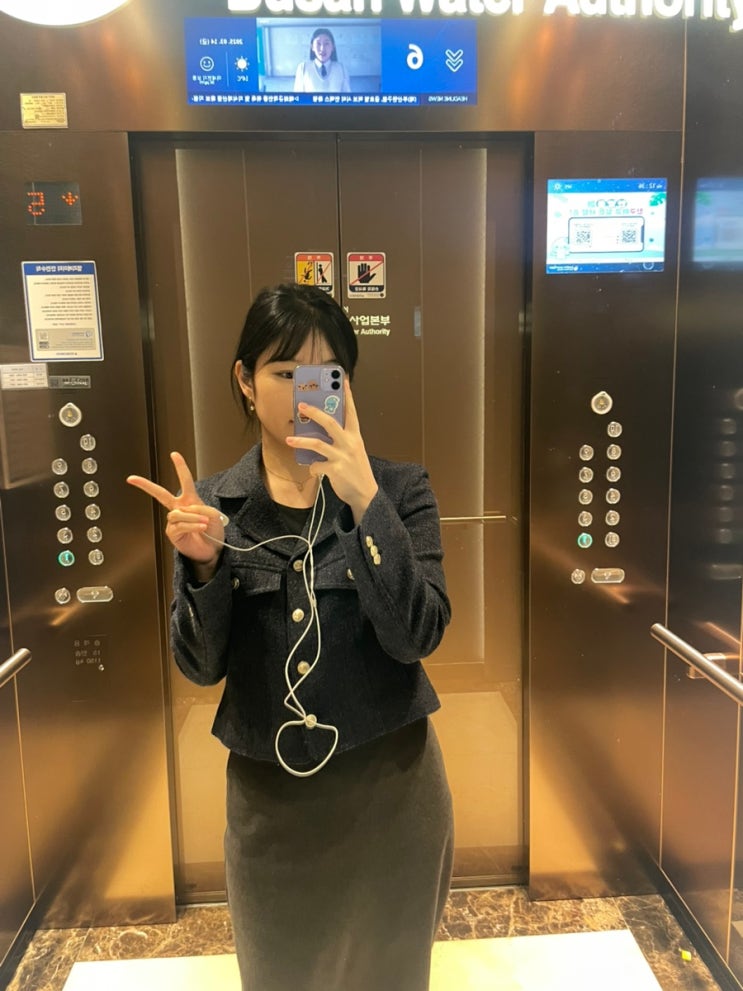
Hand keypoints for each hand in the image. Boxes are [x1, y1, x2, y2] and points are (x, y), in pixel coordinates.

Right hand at [127, 452, 224, 573]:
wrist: (213, 550)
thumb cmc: (213, 531)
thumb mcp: (214, 515)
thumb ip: (201, 508)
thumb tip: (186, 509)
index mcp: (189, 501)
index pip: (184, 481)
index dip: (180, 467)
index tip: (174, 455)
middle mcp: (179, 509)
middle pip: (160, 494)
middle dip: (146, 485)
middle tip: (132, 478)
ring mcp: (174, 521)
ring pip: (178, 513)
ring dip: (193, 517)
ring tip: (204, 523)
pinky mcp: (172, 533)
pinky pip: (180, 525)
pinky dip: (192, 525)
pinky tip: (200, 528)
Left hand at [286, 380, 377, 523]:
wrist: (366, 494)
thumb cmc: (357, 470)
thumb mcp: (354, 450)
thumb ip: (342, 439)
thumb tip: (321, 429)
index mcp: (355, 436)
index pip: (351, 411)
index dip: (346, 395)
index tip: (341, 379)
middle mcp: (350, 443)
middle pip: (330, 422)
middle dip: (314, 412)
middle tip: (300, 405)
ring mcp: (342, 456)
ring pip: (318, 444)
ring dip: (301, 441)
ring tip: (290, 439)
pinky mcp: (335, 470)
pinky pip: (316, 465)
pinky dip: (311, 466)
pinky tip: (312, 469)